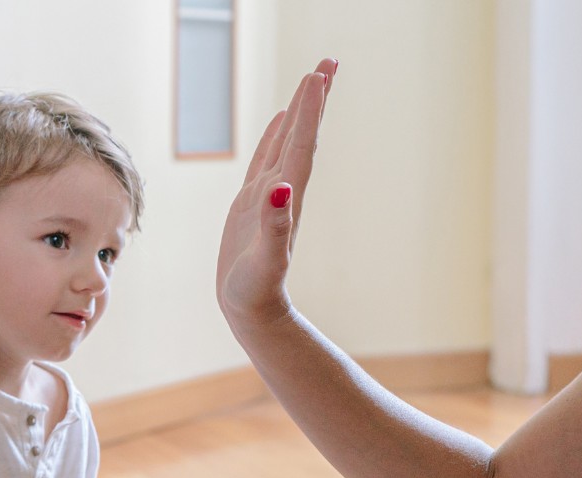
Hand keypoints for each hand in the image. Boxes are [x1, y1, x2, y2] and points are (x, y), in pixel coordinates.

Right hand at [216, 58, 337, 323]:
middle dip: (314, 99)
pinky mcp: (253, 203)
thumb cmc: (257, 290)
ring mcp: (268, 194)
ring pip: (288, 142)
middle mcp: (283, 190)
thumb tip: (281, 189)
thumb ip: (274, 226)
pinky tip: (281, 120)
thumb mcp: (266, 260)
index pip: (302, 145)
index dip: (310, 110)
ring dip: (301, 111)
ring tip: (311, 80)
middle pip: (303, 135)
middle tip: (328, 61)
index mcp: (286, 197)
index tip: (319, 75)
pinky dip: (276, 135)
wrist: (253, 311)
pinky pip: (267, 158)